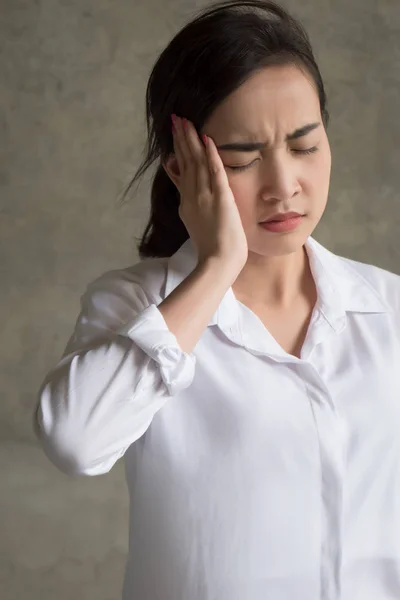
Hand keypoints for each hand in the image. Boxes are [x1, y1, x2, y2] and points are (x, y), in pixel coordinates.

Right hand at [171, 115, 247, 273]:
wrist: (218, 261)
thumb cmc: (211, 246)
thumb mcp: (193, 220)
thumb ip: (186, 200)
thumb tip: (178, 182)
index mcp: (187, 201)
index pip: (181, 170)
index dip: (177, 150)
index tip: (174, 133)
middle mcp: (192, 195)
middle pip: (186, 161)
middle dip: (180, 139)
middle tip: (175, 118)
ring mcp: (205, 196)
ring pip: (196, 162)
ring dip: (191, 140)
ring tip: (185, 121)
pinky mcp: (220, 198)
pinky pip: (215, 172)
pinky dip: (211, 155)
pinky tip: (207, 139)